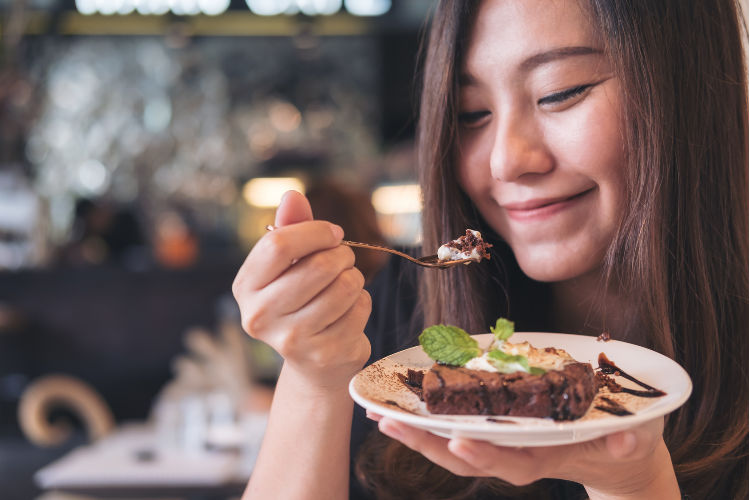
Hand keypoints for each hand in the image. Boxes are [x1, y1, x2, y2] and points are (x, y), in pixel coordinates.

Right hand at [232, 191, 371, 391]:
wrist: (314, 361)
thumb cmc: (301, 300)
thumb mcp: (290, 264)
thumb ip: (290, 227)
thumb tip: (292, 195)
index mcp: (245, 287)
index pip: (278, 245)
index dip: (315, 231)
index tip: (332, 234)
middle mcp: (260, 316)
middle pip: (318, 266)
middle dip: (341, 255)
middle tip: (343, 260)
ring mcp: (292, 339)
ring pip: (344, 286)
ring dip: (354, 278)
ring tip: (345, 285)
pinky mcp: (325, 353)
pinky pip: (360, 308)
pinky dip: (362, 303)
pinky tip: (349, 312)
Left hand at [368, 411, 679, 498]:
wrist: (618, 457)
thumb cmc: (625, 441)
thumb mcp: (635, 438)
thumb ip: (630, 441)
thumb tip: (625, 440)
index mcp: (547, 458)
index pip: (511, 462)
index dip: (485, 455)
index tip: (458, 442)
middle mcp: (518, 455)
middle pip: (468, 455)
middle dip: (428, 443)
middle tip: (390, 425)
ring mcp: (505, 444)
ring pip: (455, 444)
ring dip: (418, 433)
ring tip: (381, 417)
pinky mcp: (498, 431)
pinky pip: (460, 427)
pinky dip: (430, 420)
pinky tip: (403, 407)